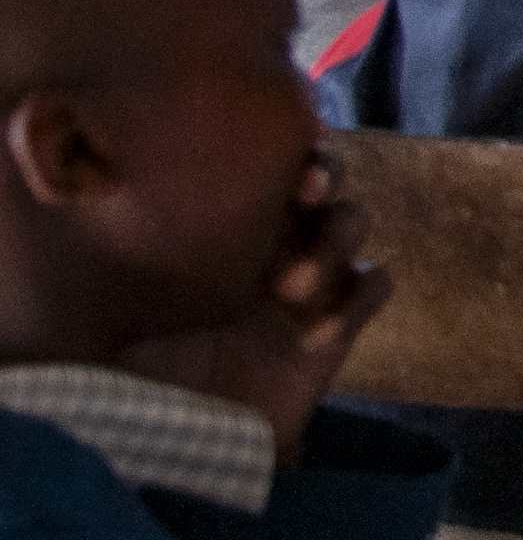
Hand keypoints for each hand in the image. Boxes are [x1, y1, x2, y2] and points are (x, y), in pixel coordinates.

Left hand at [116, 147, 387, 460]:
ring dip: (332, 244)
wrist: (174, 449)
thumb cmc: (134, 375)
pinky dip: (353, 302)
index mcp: (226, 226)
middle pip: (325, 176)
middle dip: (323, 174)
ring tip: (291, 290)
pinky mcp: (337, 326)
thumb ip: (111, 275)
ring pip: (353, 223)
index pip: (265, 160)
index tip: (279, 136)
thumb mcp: (107, 318)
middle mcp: (274, 238)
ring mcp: (312, 279)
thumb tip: (87, 216)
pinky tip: (316, 335)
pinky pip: (372, 289)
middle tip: (304, 190)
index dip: (282, 138)